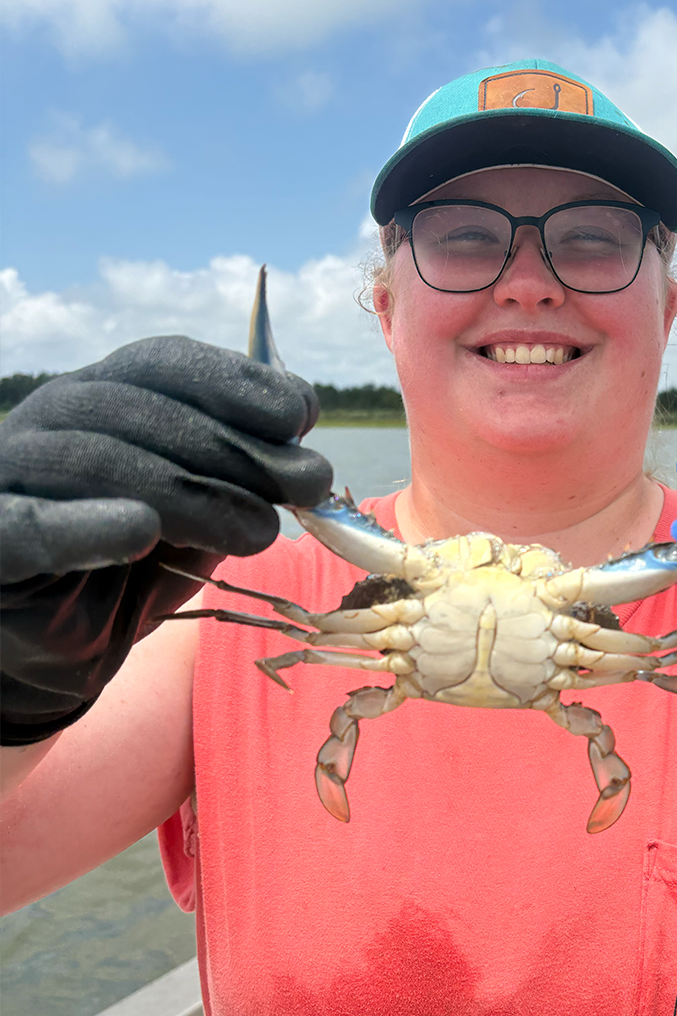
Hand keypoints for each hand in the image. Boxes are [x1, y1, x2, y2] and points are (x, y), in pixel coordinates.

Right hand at [0, 336, 331, 744]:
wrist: (52, 652)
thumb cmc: (130, 571)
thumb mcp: (198, 516)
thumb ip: (239, 474)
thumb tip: (301, 433)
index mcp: (101, 396)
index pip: (163, 364)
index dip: (235, 382)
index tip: (301, 415)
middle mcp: (51, 420)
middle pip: (141, 412)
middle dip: (237, 449)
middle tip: (307, 486)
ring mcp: (8, 474)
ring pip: (97, 462)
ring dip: (192, 494)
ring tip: (259, 533)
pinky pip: (29, 527)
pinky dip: (86, 527)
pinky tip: (140, 532)